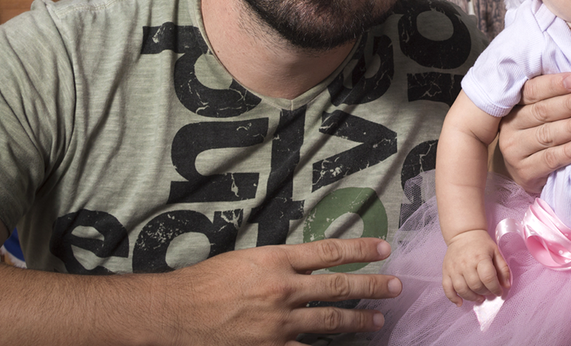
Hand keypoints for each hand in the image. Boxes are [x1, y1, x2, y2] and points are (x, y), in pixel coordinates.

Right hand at [165, 237, 399, 342]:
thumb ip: (280, 261)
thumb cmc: (206, 283)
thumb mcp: (247, 259)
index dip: (360, 249)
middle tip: (396, 286)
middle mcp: (282, 289)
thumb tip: (311, 262)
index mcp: (276, 260)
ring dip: (358, 320)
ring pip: (330, 320)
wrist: (175, 312)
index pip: (329, 251)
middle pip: (339, 286)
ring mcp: (277, 323)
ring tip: (378, 321)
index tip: (383, 248)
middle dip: (372, 286)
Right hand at [442, 230, 510, 304]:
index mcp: (480, 257)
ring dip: (472, 297)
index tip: (499, 291)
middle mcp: (465, 263)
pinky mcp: (446, 271)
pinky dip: (453, 298)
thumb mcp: (495, 251)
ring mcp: (454, 268)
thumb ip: (503, 268)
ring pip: (462, 289)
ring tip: (479, 298)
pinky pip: (447, 288)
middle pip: (475, 285)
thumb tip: (506, 285)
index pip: (488, 278)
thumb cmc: (481, 244)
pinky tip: (460, 302)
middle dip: (485, 292)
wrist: (463, 233)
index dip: (495, 288)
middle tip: (489, 292)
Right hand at [497, 73, 570, 193]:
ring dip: (570, 126)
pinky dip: (568, 151)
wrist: (527, 171)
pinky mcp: (524, 172)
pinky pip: (549, 159)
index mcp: (514, 105)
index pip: (532, 91)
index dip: (554, 84)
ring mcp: (514, 150)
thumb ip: (555, 97)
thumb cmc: (540, 133)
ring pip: (545, 135)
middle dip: (568, 104)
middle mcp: (510, 126)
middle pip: (541, 112)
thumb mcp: (542, 113)